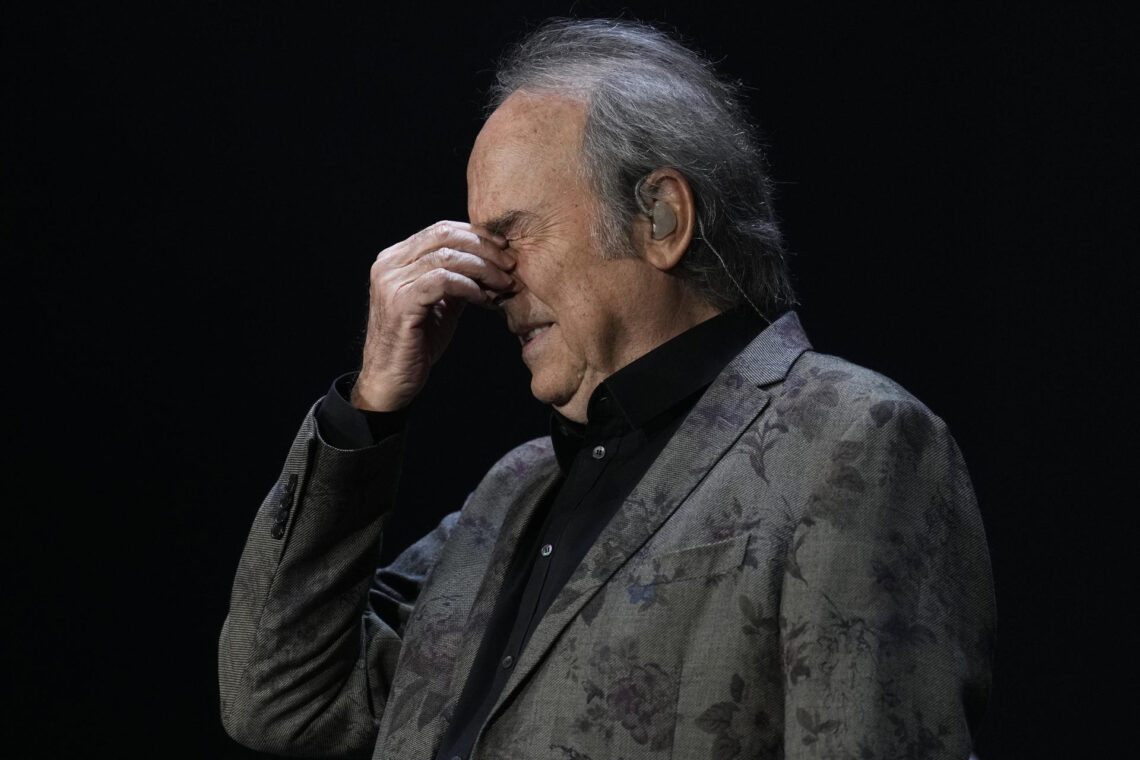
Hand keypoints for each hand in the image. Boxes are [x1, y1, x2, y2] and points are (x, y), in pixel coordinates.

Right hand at [350, 221, 514, 410]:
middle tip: (511, 264)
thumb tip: (492, 264)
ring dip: (483, 268)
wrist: (391, 380)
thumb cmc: (417, 344)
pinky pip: (443, 281)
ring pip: (447, 257)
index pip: (441, 229)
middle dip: (484, 248)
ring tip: (504, 284)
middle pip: (445, 236)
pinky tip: (485, 300)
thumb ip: (459, 280)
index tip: (505, 248)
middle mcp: (389, 264)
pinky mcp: (400, 302)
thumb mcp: (442, 304)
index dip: (477, 235)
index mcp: (396, 258)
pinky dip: (469, 287)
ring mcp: (391, 282)